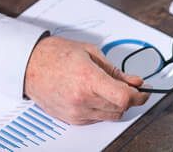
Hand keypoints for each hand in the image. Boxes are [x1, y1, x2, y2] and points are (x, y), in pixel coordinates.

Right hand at [23, 35, 147, 123]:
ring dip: (114, 104)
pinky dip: (100, 109)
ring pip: (110, 116)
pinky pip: (96, 119)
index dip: (139, 96)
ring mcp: (76, 112)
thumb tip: (133, 81)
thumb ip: (114, 69)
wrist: (28, 65)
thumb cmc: (53, 54)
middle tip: (127, 86)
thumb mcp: (88, 52)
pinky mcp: (71, 119)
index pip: (124, 97)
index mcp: (87, 78)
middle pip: (120, 108)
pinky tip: (92, 95)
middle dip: (128, 97)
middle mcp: (82, 99)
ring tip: (105, 88)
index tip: (143, 91)